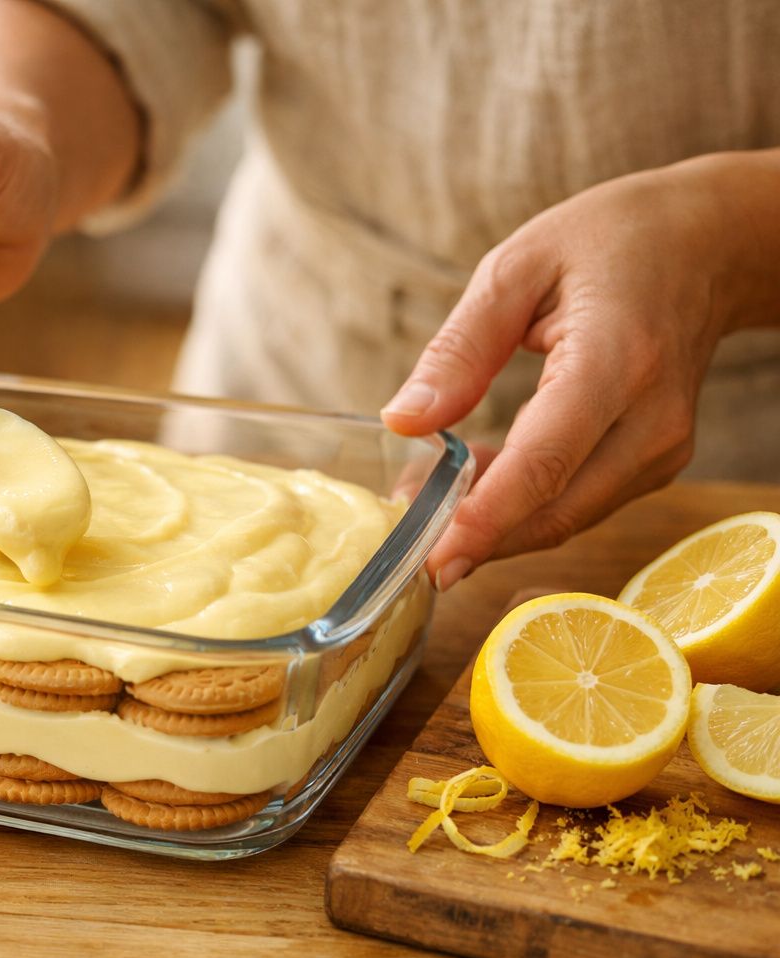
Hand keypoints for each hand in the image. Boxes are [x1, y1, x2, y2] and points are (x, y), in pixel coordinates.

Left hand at [380, 156, 761, 587]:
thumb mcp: (516, 269)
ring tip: (426, 496)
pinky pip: (579, 501)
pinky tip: (474, 479)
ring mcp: (662, 448)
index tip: (434, 559)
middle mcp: (651, 419)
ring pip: (566, 516)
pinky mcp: (656, 463)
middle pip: (557, 509)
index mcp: (614, 361)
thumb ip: (460, 349)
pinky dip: (523, 505)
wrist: (709, 244)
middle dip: (476, 536)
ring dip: (494, 523)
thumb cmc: (609, 243)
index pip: (546, 462)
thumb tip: (403, 420)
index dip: (486, 518)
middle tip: (404, 534)